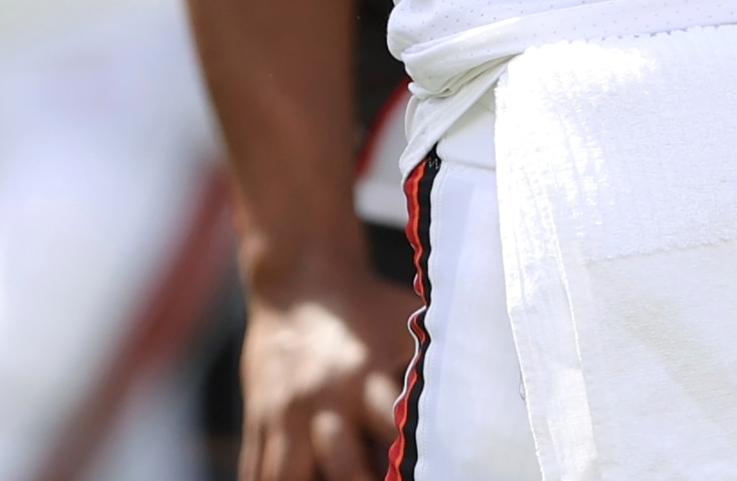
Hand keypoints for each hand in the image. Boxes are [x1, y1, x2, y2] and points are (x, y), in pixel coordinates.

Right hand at [240, 267, 411, 480]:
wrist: (300, 276)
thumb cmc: (366, 304)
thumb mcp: (405, 323)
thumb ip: (432, 359)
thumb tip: (483, 382)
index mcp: (365, 372)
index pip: (393, 427)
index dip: (411, 460)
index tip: (427, 470)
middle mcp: (322, 397)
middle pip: (342, 463)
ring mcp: (284, 411)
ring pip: (285, 475)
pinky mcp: (257, 415)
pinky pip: (254, 466)